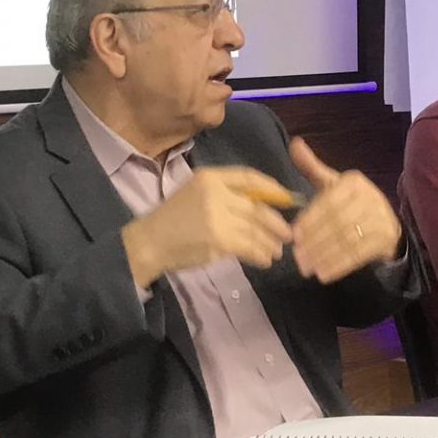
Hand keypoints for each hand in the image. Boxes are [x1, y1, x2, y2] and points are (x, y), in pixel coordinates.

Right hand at [121, 167, 293, 287]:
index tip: (287, 199)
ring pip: (255, 229)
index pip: (249, 178)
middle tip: (287, 234)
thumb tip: (260, 205)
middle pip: (257, 207)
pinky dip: (260, 254)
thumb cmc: (172, 220)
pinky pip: (249, 246)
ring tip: (276, 252)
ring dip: (269, 242)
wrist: (150, 242)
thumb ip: (224, 194)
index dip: (272, 188)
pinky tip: (264, 260)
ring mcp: (218, 215)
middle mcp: (216, 192)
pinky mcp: (219, 238)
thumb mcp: (195, 194)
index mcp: (210, 177)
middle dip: (276, 222)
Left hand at [288, 137, 402, 282]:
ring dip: (323, 256)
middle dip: (314, 242)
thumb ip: (312, 167)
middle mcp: (370, 196)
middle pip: (336, 223)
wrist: (386, 227)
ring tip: (306, 268)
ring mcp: (381, 218)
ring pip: (346, 240)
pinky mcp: (386, 238)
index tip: (293, 236)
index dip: (309, 221)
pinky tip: (323, 274)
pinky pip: (358, 254)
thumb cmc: (350, 205)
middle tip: (297, 257)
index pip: (327, 203)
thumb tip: (295, 143)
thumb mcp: (332, 185)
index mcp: (353, 182)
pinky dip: (339, 265)